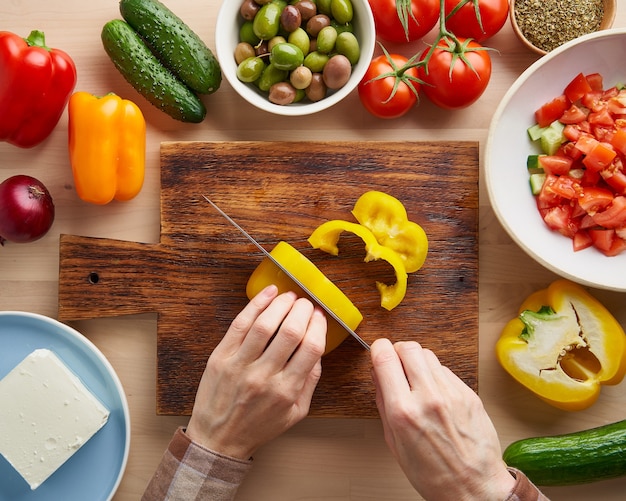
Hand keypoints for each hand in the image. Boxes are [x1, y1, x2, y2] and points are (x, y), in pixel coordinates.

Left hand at [186, 285, 326, 458]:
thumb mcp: (296, 412)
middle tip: (305, 303)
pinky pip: (240, 324)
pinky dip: (255, 305)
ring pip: (264, 324)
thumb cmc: (258, 426)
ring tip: (289, 296)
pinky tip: (268, 294)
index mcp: (286, 391)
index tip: (319, 316)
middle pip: (290, 332)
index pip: (311, 348)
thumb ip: (311, 381)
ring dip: (281, 304)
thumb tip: (319, 350)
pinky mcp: (221, 357)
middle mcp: (264, 376)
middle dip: (302, 311)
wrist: (218, 440)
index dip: (318, 326)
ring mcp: (240, 365)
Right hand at [370, 339, 515, 500]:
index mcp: (403, 412)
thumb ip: (383, 403)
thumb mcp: (394, 442)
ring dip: (418, 362)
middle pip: (408, 348)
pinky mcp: (469, 394)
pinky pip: (446, 370)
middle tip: (396, 363)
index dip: (378, 349)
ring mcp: (451, 394)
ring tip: (416, 380)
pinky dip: (436, 375)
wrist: (475, 488)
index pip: (385, 358)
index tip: (378, 351)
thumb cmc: (434, 474)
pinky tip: (435, 393)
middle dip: (398, 351)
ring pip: (428, 355)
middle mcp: (428, 398)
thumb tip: (377, 375)